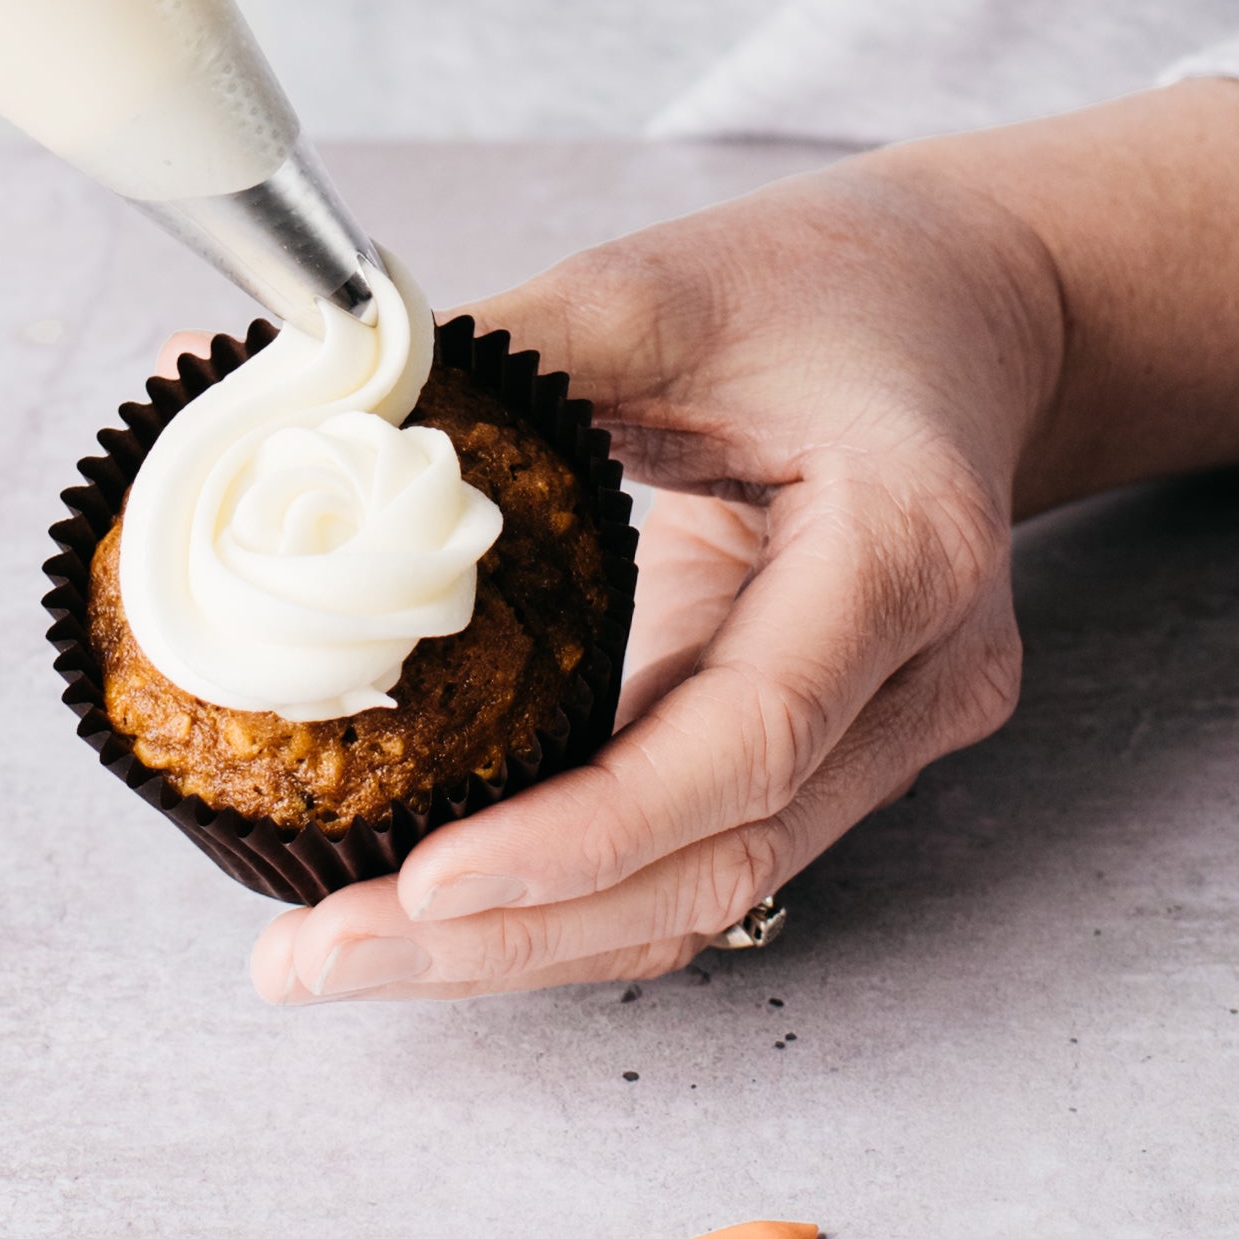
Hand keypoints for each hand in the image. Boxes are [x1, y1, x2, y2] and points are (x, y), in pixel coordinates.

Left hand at [246, 78, 1238, 1002]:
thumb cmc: (838, 280)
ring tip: (333, 953)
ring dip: (521, 942)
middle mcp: (919, 676)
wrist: (978, 306)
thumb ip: (479, 354)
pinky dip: (564, 893)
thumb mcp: (657, 287)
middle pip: (716, 863)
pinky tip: (426, 908)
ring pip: (705, 892)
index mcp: (903, 547)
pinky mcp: (835, 756)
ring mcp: (889, 734)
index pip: (745, 743)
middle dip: (508, 933)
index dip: (582, 832)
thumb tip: (261, 384)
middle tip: (312, 958)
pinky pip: (695, 855)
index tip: (425, 879)